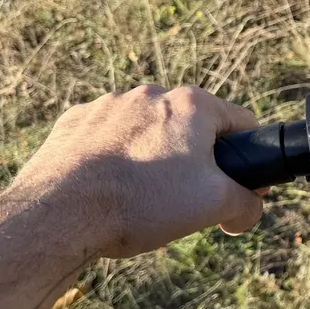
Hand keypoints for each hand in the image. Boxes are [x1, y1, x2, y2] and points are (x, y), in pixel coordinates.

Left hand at [3, 85, 264, 258]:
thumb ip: (247, 204)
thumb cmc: (142, 202)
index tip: (235, 187)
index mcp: (192, 105)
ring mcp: (108, 106)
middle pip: (191, 128)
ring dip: (152, 158)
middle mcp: (151, 95)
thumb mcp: (214, 207)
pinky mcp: (74, 122)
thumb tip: (251, 208)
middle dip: (194, 160)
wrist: (59, 213)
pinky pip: (107, 139)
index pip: (241, 123)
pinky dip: (113, 160)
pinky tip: (106, 190)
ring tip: (140, 199)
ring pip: (147, 132)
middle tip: (184, 200)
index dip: (246, 157)